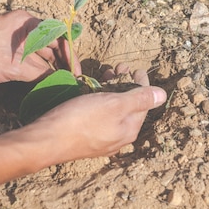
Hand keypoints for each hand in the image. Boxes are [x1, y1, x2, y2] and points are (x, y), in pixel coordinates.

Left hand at [0, 10, 79, 86]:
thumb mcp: (14, 67)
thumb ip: (42, 73)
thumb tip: (63, 82)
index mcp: (25, 21)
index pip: (58, 34)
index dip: (70, 54)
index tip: (75, 72)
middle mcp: (21, 27)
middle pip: (50, 43)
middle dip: (62, 61)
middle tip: (72, 80)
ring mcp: (12, 39)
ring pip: (39, 52)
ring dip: (51, 67)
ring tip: (62, 83)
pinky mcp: (4, 52)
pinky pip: (28, 59)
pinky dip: (37, 70)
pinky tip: (45, 82)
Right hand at [25, 70, 166, 167]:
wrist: (45, 141)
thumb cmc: (81, 120)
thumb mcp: (114, 105)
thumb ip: (139, 99)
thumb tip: (163, 95)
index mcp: (129, 130)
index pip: (144, 103)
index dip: (142, 84)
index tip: (136, 69)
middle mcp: (118, 137)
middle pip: (128, 106)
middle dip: (126, 84)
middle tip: (119, 67)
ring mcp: (101, 138)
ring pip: (113, 109)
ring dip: (112, 89)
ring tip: (106, 74)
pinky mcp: (85, 136)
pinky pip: (99, 114)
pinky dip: (99, 99)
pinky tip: (92, 90)